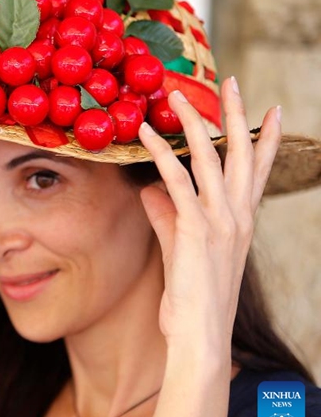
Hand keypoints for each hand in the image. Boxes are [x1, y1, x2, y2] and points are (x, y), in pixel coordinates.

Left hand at [137, 78, 281, 345]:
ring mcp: (218, 221)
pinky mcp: (194, 229)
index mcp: (241, 221)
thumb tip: (149, 189)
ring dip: (193, 122)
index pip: (258, 171)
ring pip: (209, 159)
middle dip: (237, 115)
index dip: (265, 139)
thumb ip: (166, 215)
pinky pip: (176, 181)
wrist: (199, 334)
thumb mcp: (180, 247)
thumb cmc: (192, 296)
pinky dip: (158, 153)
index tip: (270, 110)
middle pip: (242, 154)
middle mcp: (237, 216)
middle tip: (232, 82)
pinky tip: (145, 131)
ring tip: (178, 94)